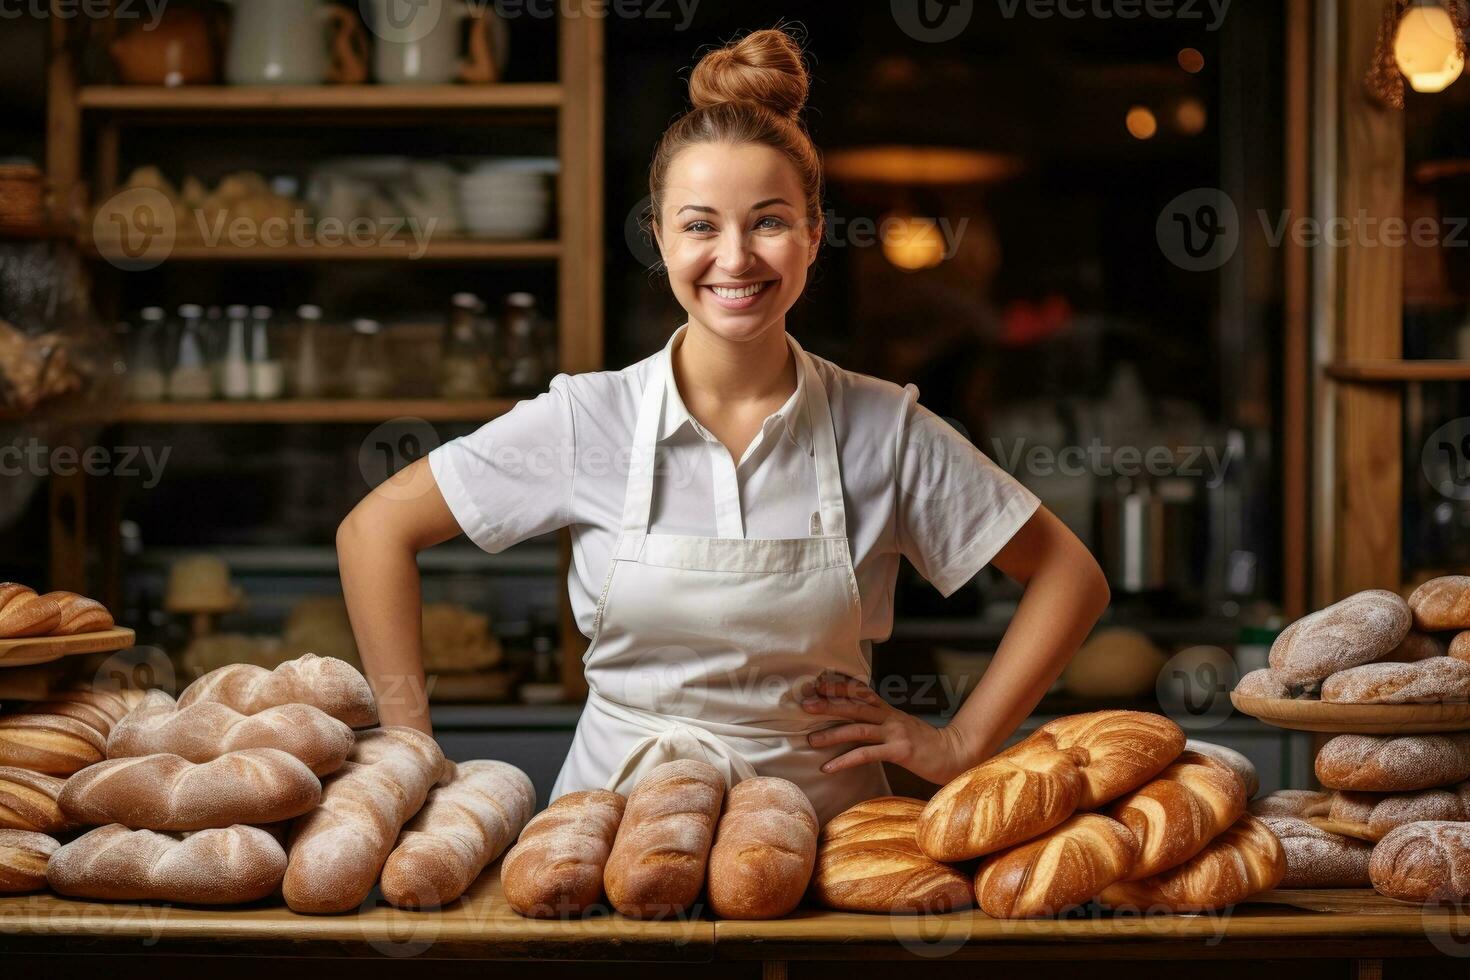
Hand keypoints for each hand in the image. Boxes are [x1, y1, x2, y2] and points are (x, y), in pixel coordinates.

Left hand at [800, 669, 975, 785]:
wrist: (956, 754)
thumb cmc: (927, 744)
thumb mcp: (903, 727)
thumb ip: (883, 723)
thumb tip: (858, 722)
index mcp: (889, 711)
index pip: (860, 692)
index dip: (839, 686)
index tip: (817, 684)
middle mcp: (889, 717)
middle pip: (854, 706)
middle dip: (828, 704)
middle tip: (804, 704)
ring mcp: (895, 733)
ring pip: (857, 729)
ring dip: (831, 733)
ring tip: (810, 739)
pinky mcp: (899, 751)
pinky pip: (866, 755)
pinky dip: (844, 760)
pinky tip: (828, 767)